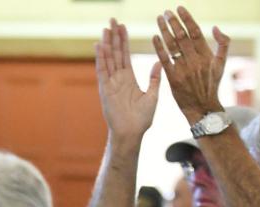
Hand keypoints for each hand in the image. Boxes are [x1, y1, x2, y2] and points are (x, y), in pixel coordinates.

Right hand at [95, 18, 162, 140]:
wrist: (132, 133)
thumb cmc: (142, 119)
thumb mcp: (153, 95)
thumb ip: (154, 78)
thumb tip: (160, 62)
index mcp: (129, 79)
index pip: (125, 55)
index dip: (123, 41)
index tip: (122, 27)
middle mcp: (118, 79)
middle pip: (115, 53)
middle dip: (113, 37)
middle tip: (112, 20)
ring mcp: (110, 84)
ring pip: (108, 59)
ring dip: (106, 44)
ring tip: (106, 28)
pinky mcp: (105, 90)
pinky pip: (103, 71)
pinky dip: (100, 59)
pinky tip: (99, 46)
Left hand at [153, 7, 227, 122]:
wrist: (202, 107)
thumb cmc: (211, 84)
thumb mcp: (221, 64)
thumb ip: (223, 44)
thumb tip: (215, 28)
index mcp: (207, 55)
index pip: (195, 32)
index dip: (187, 19)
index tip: (179, 8)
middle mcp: (195, 61)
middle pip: (182, 37)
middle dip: (173, 23)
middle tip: (166, 12)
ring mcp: (183, 70)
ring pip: (172, 46)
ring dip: (164, 31)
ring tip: (159, 20)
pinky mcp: (173, 79)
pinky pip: (165, 60)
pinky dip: (159, 48)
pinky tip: (154, 37)